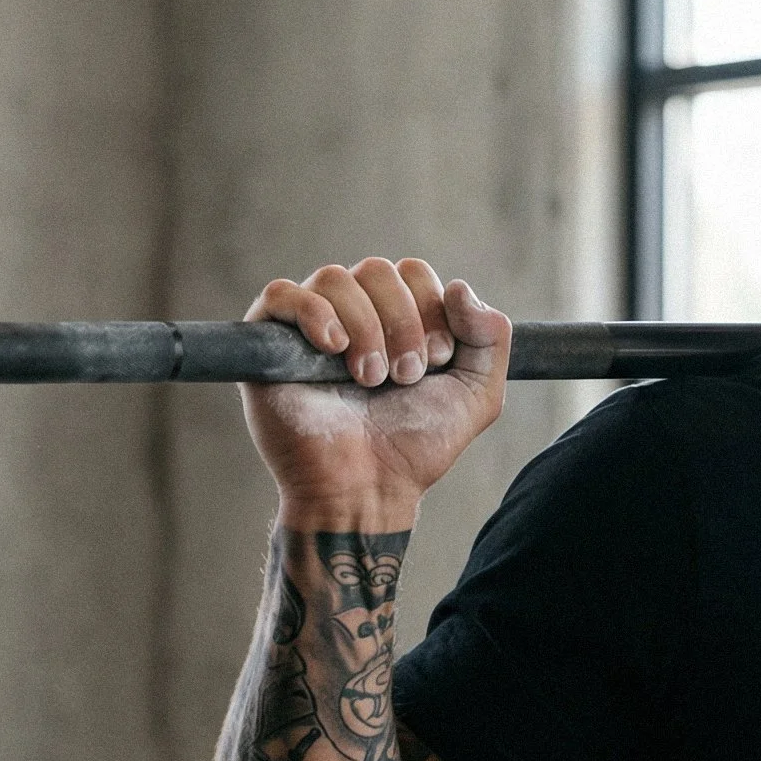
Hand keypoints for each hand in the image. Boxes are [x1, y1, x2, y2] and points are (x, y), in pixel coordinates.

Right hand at [242, 258, 510, 520]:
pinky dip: (312, 312)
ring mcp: (308, 329)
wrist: (366, 490)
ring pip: (333, 278)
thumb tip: (460, 286)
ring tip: (369, 378)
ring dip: (365, 327)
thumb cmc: (413, 448)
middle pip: (376, 270)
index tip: (434, 362)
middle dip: (401, 321)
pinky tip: (333, 347)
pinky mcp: (269, 347)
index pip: (412, 272)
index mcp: (394, 318)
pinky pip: (281, 295)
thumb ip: (490, 338)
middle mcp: (351, 315)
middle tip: (403, 377)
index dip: (430, 308)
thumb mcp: (476, 395)